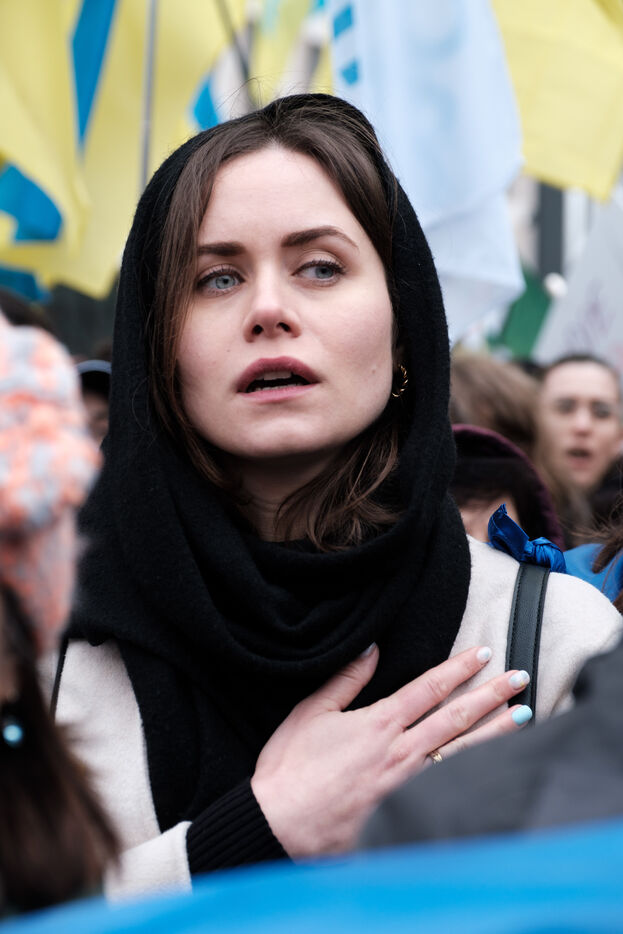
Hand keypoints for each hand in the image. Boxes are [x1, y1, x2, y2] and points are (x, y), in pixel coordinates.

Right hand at [251, 645, 530, 857]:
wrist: (280, 826)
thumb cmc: (290, 769)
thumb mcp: (311, 712)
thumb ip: (346, 680)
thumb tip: (372, 649)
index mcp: (378, 724)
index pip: (428, 688)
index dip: (458, 668)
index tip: (482, 654)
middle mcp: (401, 752)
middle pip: (457, 718)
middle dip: (491, 695)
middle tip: (520, 678)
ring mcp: (408, 784)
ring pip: (462, 753)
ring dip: (496, 732)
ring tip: (523, 716)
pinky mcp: (405, 811)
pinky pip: (449, 786)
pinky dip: (475, 773)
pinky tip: (493, 767)